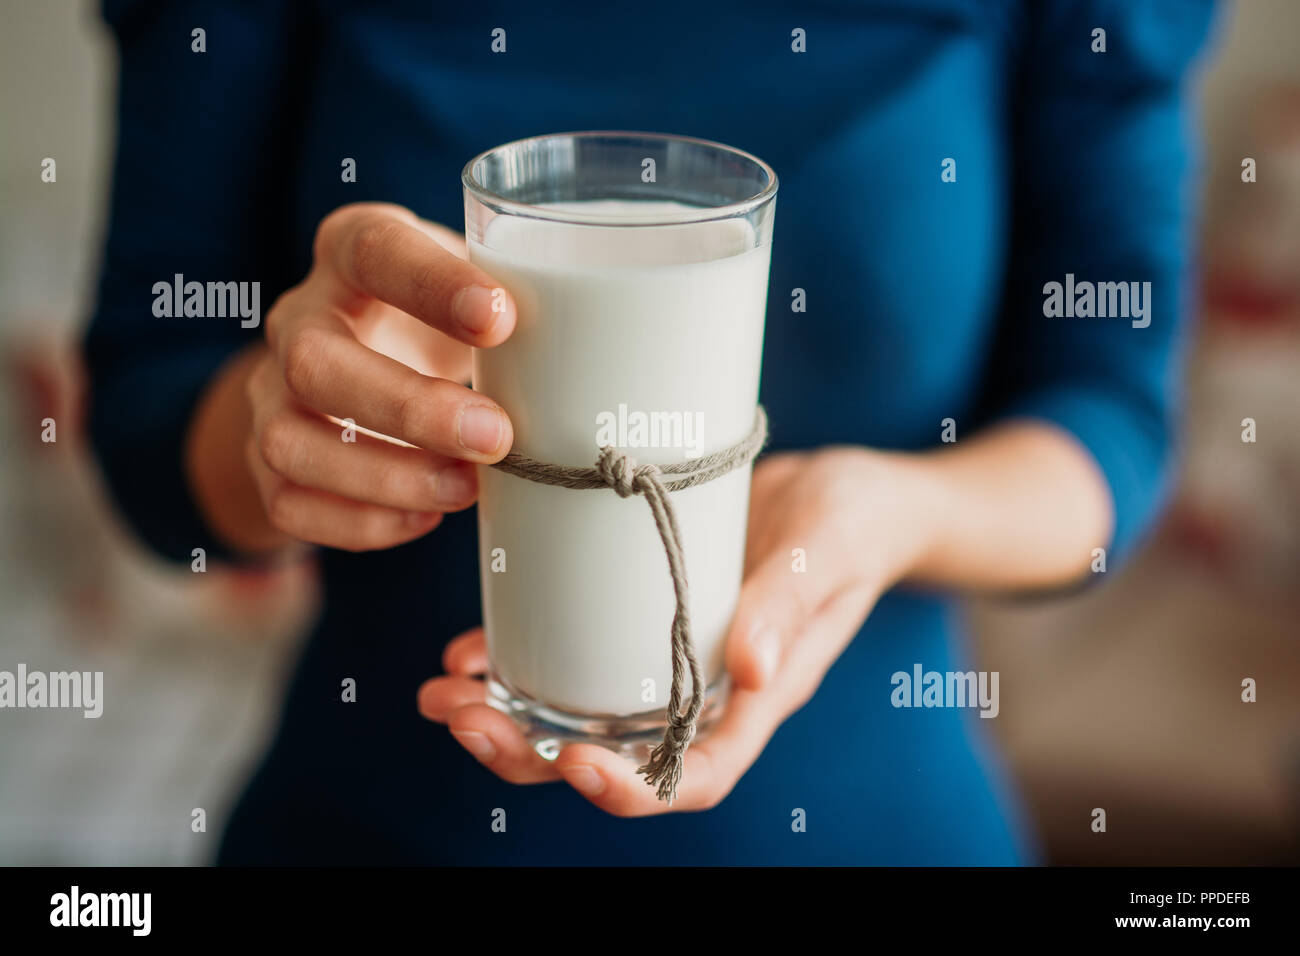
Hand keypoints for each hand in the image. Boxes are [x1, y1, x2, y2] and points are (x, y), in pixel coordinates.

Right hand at [240, 202, 515, 551]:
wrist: (353, 368)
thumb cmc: (437, 323)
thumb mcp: (470, 294)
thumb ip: (519, 311)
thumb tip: (614, 362)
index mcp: (351, 252)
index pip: (374, 250)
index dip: (431, 284)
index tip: (500, 319)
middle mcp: (298, 319)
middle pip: (317, 361)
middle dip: (410, 408)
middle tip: (495, 436)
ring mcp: (270, 393)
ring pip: (293, 442)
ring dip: (387, 476)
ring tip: (467, 489)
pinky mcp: (265, 459)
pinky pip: (290, 503)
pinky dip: (361, 521)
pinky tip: (426, 517)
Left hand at [417, 446, 942, 814]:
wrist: (847, 494)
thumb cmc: (855, 523)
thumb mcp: (830, 550)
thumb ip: (791, 603)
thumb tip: (746, 669)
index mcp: (756, 697)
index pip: (694, 774)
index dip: (631, 789)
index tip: (570, 764)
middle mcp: (704, 693)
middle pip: (613, 756)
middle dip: (530, 754)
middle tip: (460, 719)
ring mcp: (668, 660)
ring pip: (579, 714)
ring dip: (506, 716)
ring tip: (441, 693)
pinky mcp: (642, 616)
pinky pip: (575, 655)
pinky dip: (517, 661)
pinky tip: (470, 648)